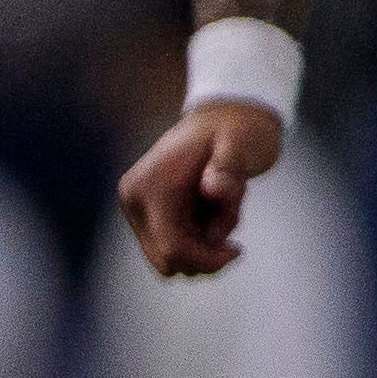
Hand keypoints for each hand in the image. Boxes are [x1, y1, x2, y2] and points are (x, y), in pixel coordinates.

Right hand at [117, 99, 283, 277]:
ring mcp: (134, 207)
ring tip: (223, 208)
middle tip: (232, 225)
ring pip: (168, 258)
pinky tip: (210, 211)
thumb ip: (229, 167)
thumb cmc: (238, 130)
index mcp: (151, 185)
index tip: (236, 250)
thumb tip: (212, 189)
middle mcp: (134, 198)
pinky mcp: (142, 213)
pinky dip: (195, 239)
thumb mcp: (243, 144)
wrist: (223, 116)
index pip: (172, 248)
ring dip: (202, 244)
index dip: (207, 260)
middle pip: (166, 261)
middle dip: (204, 253)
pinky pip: (169, 247)